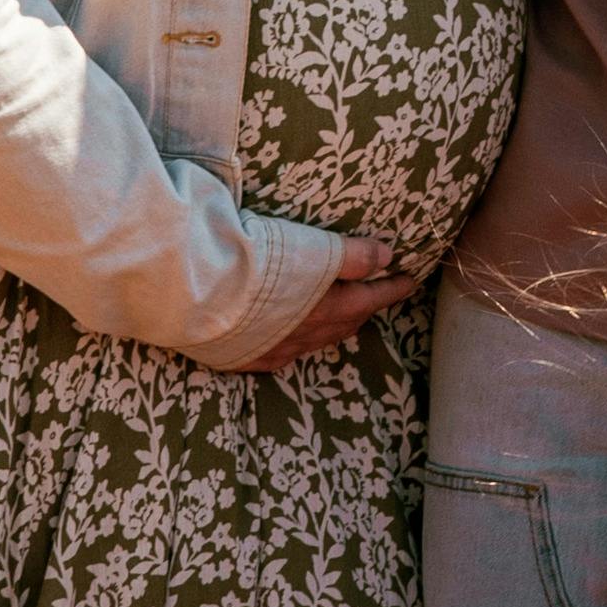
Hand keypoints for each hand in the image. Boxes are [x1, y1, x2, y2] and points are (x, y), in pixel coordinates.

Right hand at [214, 235, 418, 374]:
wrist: (196, 291)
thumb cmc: (258, 261)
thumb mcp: (313, 248)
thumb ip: (353, 255)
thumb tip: (387, 258)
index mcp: (327, 308)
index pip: (370, 297)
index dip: (392, 288)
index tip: (410, 281)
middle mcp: (304, 335)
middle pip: (344, 324)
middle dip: (363, 309)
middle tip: (375, 296)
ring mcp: (272, 350)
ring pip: (313, 341)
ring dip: (330, 327)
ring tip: (337, 316)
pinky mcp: (242, 358)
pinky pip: (278, 354)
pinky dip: (293, 342)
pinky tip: (288, 339)